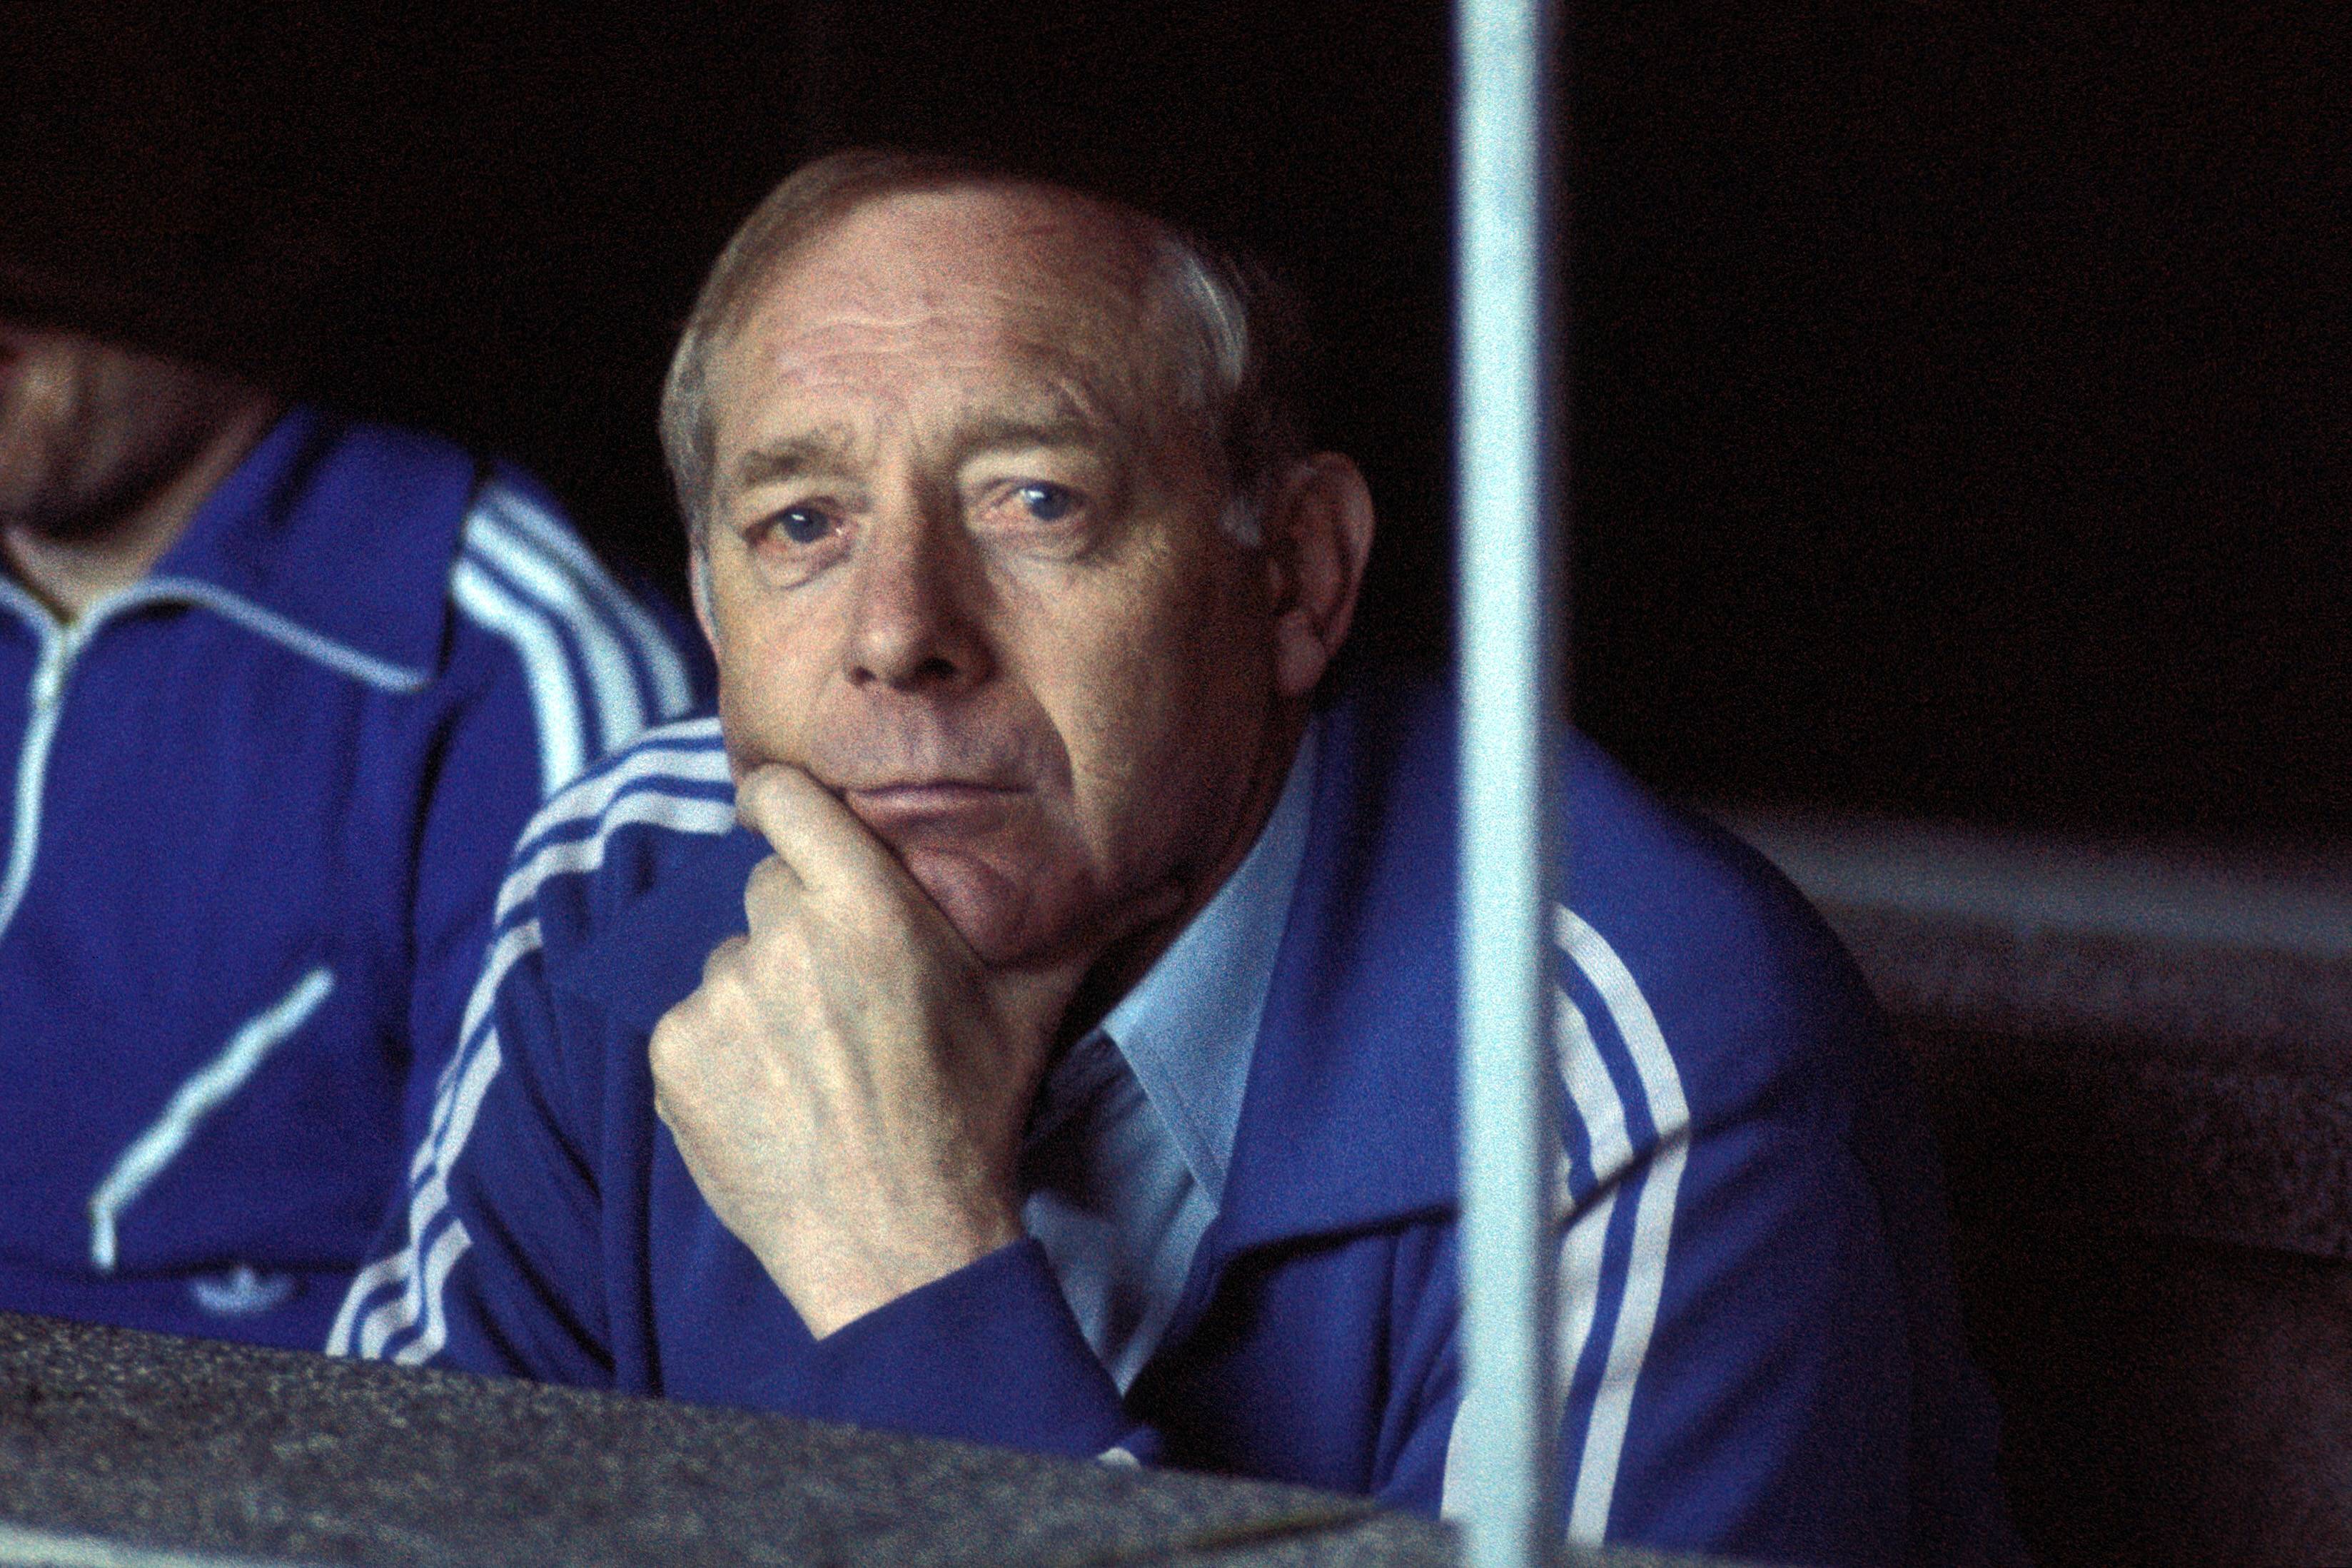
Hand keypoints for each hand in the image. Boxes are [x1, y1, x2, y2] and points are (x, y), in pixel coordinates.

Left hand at [649, 764, 1084, 1336]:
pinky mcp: (674, 1057)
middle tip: (846, 991)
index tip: (789, 820)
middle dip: (800, 922)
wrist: (901, 1242)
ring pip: (732, 960)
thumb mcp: (1030, 1011)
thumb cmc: (971, 1115)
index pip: (782, 797)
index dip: (781, 803)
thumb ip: (1081, 928)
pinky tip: (777, 1096)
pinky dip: (723, 1053)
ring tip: (817, 1060)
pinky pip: (692, 1025)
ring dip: (763, 993)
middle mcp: (782, 937)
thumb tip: (1162, 882)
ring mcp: (720, 998)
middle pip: (768, 886)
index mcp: (864, 905)